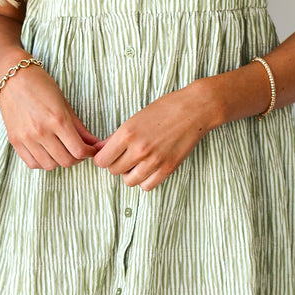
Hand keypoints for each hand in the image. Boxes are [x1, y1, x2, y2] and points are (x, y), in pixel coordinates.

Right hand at [0, 64, 100, 171]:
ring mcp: (26, 138)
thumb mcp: (64, 103)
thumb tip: (94, 143)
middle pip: (66, 161)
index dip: (89, 153)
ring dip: (59, 161)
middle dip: (77, 159)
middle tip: (78, 150)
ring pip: (49, 165)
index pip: (79, 150)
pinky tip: (47, 152)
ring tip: (62, 150)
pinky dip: (42, 162)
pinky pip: (32, 163)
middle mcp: (41, 131)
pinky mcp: (15, 141)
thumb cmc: (40, 85)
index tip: (90, 150)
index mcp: (58, 119)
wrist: (12, 78)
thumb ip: (79, 126)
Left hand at [92, 86, 211, 190]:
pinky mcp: (168, 168)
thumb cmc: (164, 109)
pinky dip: (144, 180)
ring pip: (129, 181)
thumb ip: (116, 137)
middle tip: (124, 155)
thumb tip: (100, 150)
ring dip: (130, 173)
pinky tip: (148, 168)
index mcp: (127, 133)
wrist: (194, 109)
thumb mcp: (135, 118)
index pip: (102, 160)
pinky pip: (147, 186)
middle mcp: (139, 149)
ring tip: (137, 162)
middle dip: (116, 164)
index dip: (103, 158)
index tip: (108, 154)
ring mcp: (154, 161)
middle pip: (114, 170)